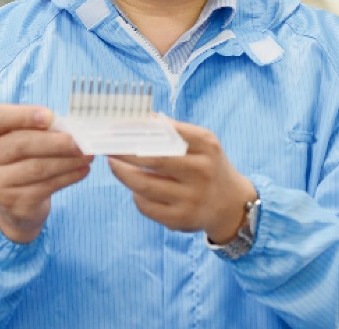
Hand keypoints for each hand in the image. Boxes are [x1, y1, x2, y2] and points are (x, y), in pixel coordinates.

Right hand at [0, 104, 92, 243]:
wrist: (14, 199)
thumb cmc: (22, 158)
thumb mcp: (22, 137)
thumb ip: (39, 128)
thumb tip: (71, 128)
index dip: (24, 115)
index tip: (50, 116)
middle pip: (21, 144)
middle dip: (55, 142)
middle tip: (80, 141)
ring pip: (37, 167)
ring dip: (67, 161)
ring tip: (87, 155)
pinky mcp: (12, 202)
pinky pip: (45, 186)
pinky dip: (68, 177)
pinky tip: (82, 170)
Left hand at [108, 119, 256, 242]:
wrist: (231, 205)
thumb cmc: (209, 167)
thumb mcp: (203, 144)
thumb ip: (175, 130)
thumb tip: (143, 118)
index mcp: (206, 147)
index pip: (168, 133)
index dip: (138, 129)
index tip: (117, 126)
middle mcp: (201, 172)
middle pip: (153, 160)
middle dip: (124, 152)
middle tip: (107, 146)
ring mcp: (191, 199)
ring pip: (144, 185)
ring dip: (122, 173)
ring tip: (113, 164)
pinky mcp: (180, 220)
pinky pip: (146, 206)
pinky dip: (135, 194)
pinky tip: (133, 187)